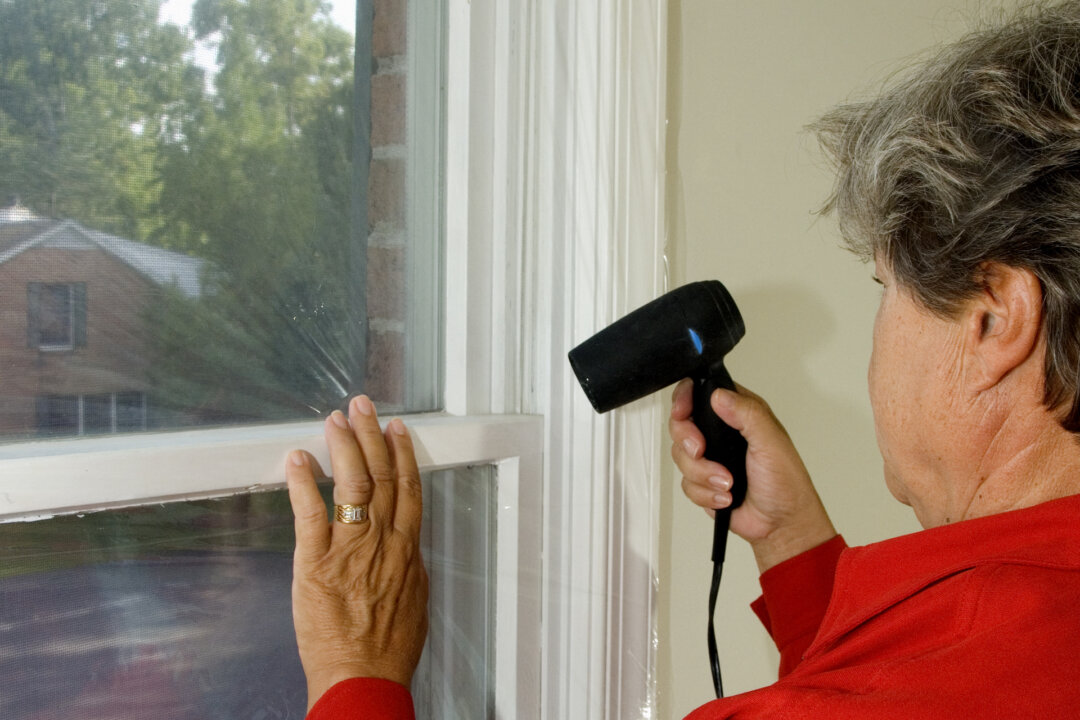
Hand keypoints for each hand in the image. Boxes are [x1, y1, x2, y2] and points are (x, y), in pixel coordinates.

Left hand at [286, 395, 427, 709]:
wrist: (363, 678)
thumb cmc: (388, 649)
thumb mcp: (415, 601)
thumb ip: (409, 567)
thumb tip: (408, 548)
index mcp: (406, 550)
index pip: (409, 488)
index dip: (402, 453)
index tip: (396, 429)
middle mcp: (382, 541)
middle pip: (381, 475)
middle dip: (371, 435)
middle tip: (361, 407)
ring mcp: (349, 549)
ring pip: (352, 483)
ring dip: (342, 446)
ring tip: (334, 420)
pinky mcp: (316, 562)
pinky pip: (309, 513)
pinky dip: (302, 482)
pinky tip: (296, 459)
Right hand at [669, 379, 835, 571]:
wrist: (780, 523)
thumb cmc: (786, 483)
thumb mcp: (771, 442)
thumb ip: (747, 414)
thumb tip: (720, 397)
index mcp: (738, 414)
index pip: (700, 393)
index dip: (684, 399)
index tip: (683, 412)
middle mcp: (720, 433)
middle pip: (681, 424)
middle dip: (688, 441)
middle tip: (702, 452)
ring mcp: (710, 457)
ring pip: (681, 457)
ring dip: (703, 474)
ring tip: (728, 482)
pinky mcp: (703, 481)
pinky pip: (686, 484)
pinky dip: (706, 493)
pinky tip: (726, 495)